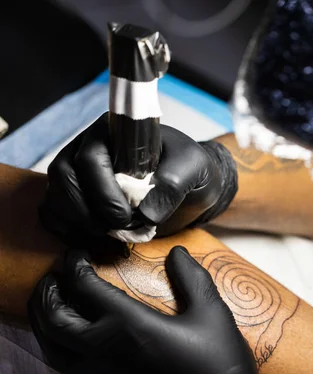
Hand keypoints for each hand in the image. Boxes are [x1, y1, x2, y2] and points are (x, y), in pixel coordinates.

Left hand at [28, 246, 272, 373]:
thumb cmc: (217, 363)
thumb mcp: (211, 313)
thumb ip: (191, 278)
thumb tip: (176, 252)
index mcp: (129, 325)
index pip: (84, 288)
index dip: (75, 265)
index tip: (77, 253)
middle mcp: (104, 350)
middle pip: (54, 318)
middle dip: (48, 292)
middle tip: (55, 275)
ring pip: (51, 347)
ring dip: (45, 319)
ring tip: (54, 303)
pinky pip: (65, 365)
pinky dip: (56, 343)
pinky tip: (73, 336)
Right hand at [40, 113, 237, 243]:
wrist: (191, 186)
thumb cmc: (190, 169)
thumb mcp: (193, 168)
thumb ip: (173, 183)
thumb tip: (145, 212)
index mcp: (115, 131)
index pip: (91, 157)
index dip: (103, 190)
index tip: (127, 215)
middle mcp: (89, 147)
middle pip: (65, 176)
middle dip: (89, 209)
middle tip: (121, 227)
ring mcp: (78, 172)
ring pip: (56, 195)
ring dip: (78, 221)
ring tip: (111, 233)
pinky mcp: (76, 195)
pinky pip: (54, 212)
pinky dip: (68, 230)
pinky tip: (94, 238)